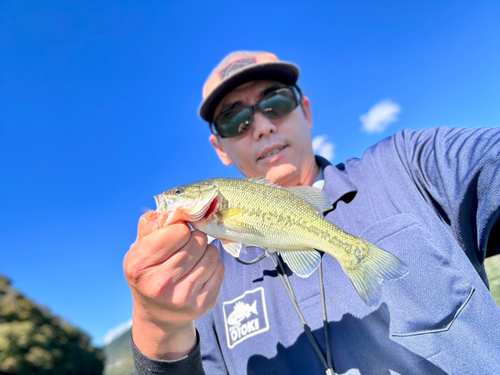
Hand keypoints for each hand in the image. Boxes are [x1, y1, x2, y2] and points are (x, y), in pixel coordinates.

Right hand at [123, 211, 224, 358]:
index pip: (177, 231)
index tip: (175, 235)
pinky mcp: (203, 304)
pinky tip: (200, 270)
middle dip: (194, 238)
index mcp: (139, 264)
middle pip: (197, 241)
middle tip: (186, 246)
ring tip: (193, 257)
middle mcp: (160, 284)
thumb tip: (169, 210)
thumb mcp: (139, 247)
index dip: (179, 228)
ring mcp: (183, 297)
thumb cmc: (149, 271)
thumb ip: (150, 224)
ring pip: (211, 253)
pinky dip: (213, 264)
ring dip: (205, 250)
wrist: (158, 314)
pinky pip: (220, 268)